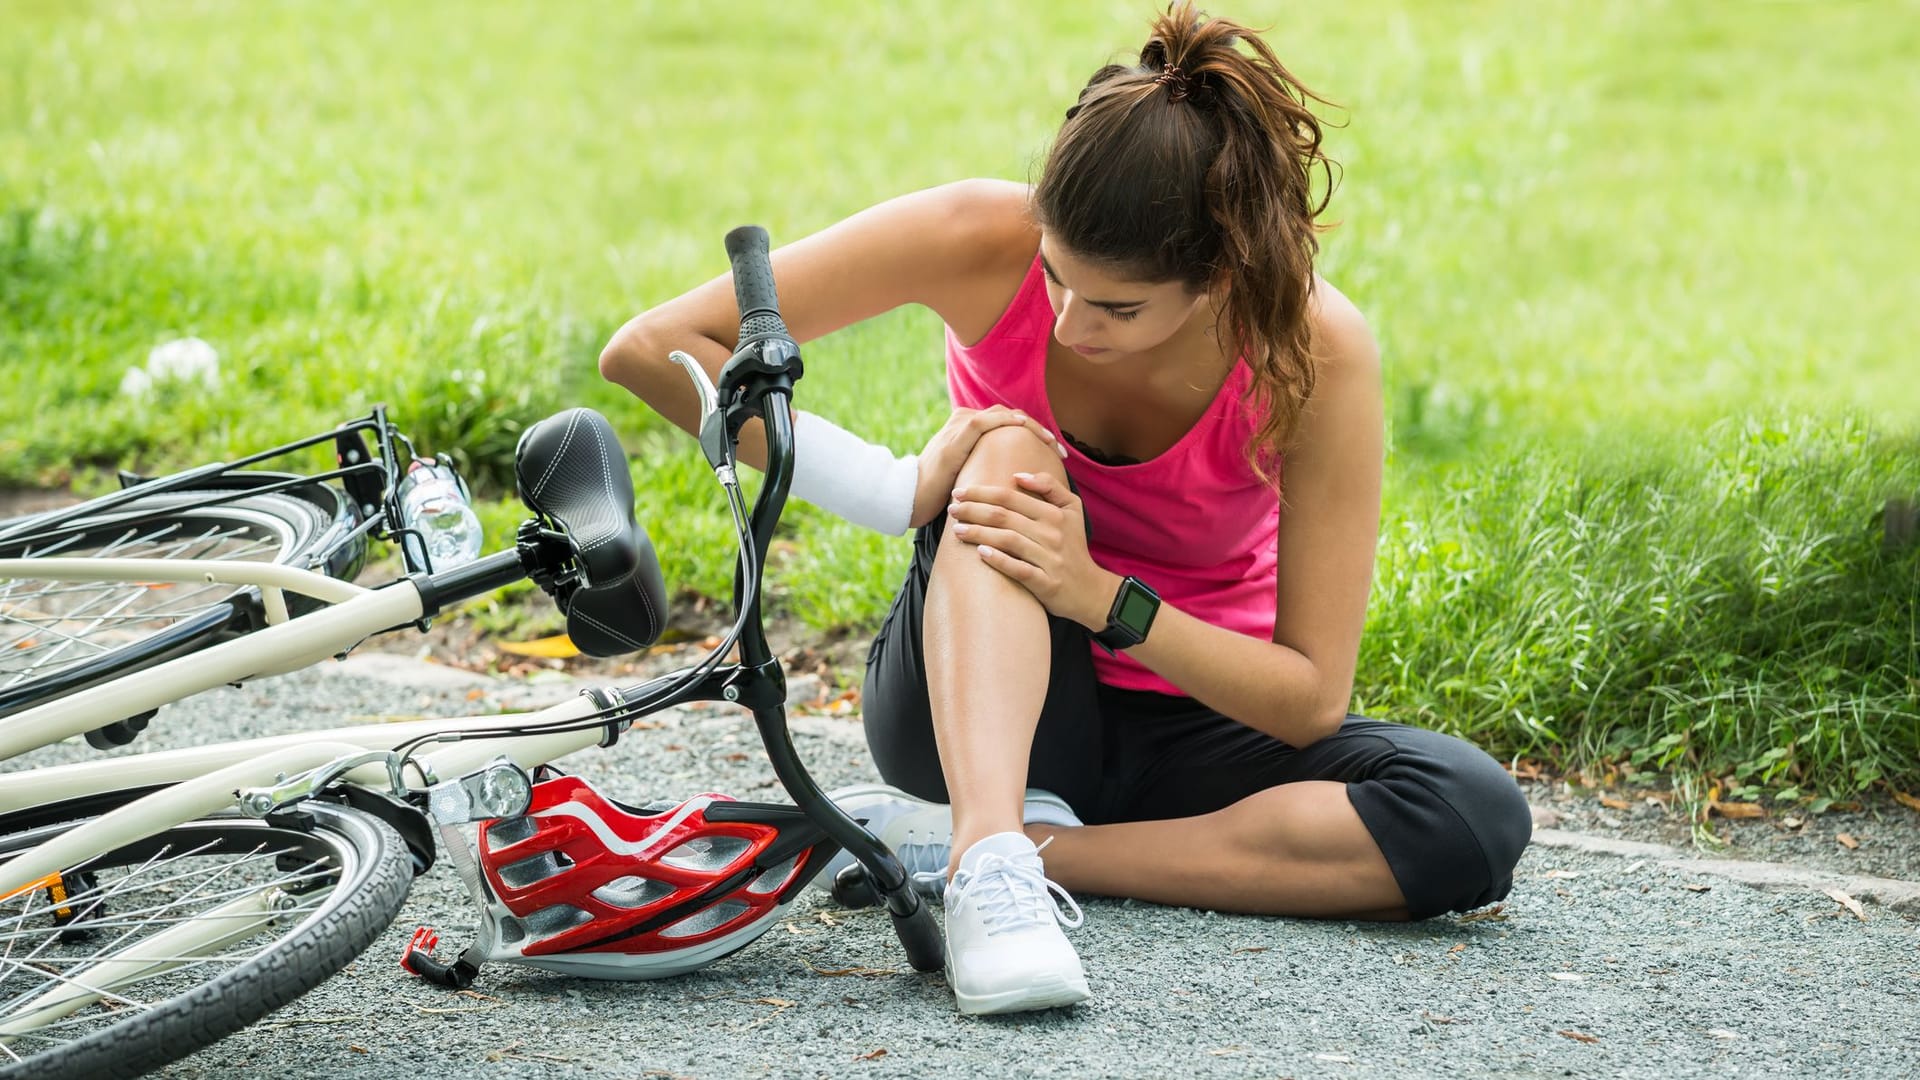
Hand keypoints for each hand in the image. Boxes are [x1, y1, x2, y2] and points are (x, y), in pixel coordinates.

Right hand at [911, 406, 1065, 527]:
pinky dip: (1004, 421)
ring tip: (1051, 442)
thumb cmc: (937, 494)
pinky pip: (983, 421)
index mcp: (967, 429)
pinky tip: (1022, 426)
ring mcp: (958, 427)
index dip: (1034, 434)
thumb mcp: (967, 478)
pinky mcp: (954, 437)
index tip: (1055, 453)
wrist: (907, 498)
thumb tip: (1013, 484)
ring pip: (1002, 414)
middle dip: (1038, 430)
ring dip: (1029, 426)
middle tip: (1060, 450)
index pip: (1008, 424)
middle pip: (1010, 416)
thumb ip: (986, 471)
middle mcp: (963, 421)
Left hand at [947, 471, 1118, 628]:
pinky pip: (1019, 569)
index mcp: (1055, 513)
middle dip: (973, 510)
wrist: (1091, 590)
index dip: (982, 492)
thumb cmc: (1073, 546)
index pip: (1011, 497)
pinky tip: (979, 554)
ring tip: (957, 530)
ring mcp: (1050, 559)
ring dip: (979, 533)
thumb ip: (1050, 487)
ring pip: (1008, 540)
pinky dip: (999, 560)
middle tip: (952, 509)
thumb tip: (1019, 476)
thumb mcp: (1072, 510)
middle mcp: (1052, 534)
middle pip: (1004, 516)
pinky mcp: (1047, 583)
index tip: (960, 492)